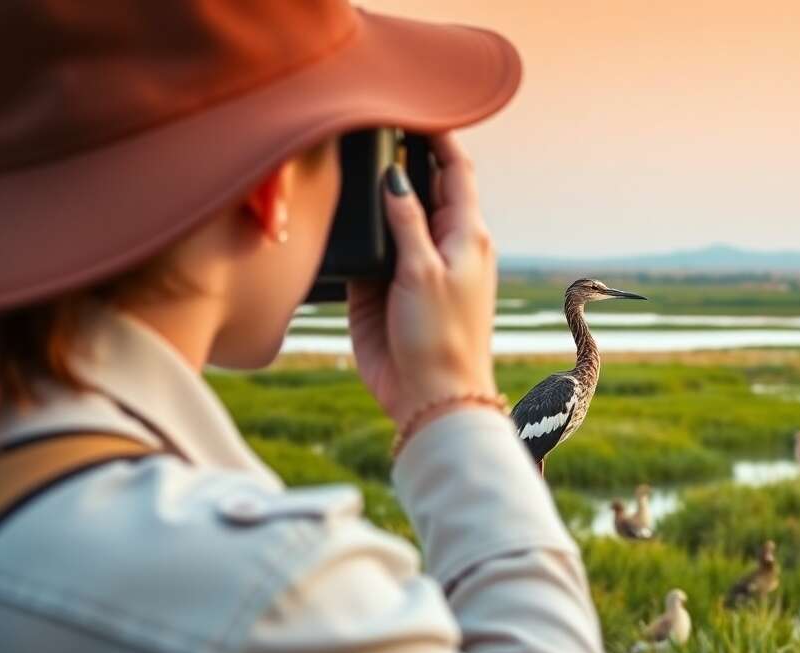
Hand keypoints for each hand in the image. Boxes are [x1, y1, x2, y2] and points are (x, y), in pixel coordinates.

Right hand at [347, 133, 497, 431]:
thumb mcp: (424, 272)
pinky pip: (366, 248)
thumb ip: (407, 222)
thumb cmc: (440, 338)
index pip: (454, 170)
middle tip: (367, 124)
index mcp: (465, 234)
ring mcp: (408, 265)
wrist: (429, 396)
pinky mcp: (381, 288)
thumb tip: (396, 177)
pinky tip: (334, 211)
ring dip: (372, 192)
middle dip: (398, 157)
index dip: (437, 137)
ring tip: (345, 158)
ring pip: (389, 214)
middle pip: (419, 186)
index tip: (412, 107)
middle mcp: (439, 244)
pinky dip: (355, 230)